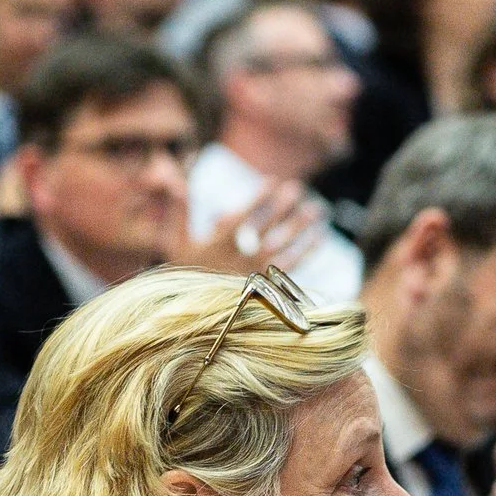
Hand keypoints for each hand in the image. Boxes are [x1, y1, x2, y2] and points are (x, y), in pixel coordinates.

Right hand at [174, 181, 322, 276]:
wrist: (193, 314)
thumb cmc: (186, 273)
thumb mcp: (178, 243)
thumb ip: (181, 212)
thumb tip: (177, 183)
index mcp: (218, 245)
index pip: (243, 216)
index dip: (258, 197)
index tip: (272, 180)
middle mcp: (239, 259)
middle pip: (266, 228)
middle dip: (283, 206)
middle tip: (298, 189)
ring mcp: (255, 274)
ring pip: (283, 246)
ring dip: (301, 226)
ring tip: (317, 209)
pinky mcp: (266, 288)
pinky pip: (290, 268)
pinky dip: (306, 252)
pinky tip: (318, 237)